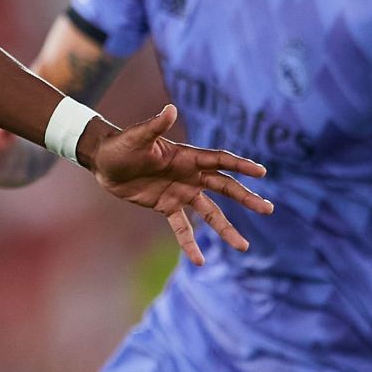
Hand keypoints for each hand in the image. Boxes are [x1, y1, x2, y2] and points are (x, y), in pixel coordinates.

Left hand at [82, 104, 271, 263]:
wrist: (103, 162)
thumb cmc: (121, 145)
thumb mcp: (137, 137)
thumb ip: (155, 126)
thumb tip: (170, 110)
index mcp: (187, 157)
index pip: (220, 161)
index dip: (240, 165)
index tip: (262, 172)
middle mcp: (189, 175)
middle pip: (224, 188)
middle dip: (246, 198)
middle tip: (268, 209)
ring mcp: (180, 192)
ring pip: (210, 213)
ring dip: (226, 229)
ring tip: (243, 247)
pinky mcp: (167, 206)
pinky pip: (182, 228)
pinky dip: (190, 244)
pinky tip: (200, 261)